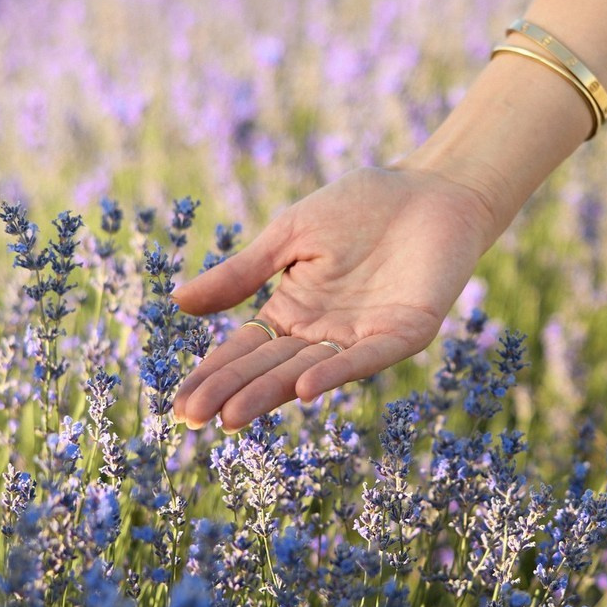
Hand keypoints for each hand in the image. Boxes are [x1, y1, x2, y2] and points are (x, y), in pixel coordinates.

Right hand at [169, 165, 499, 431]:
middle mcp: (324, 333)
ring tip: (233, 414)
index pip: (245, 349)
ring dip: (272, 393)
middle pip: (270, 368)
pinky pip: (366, 358)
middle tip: (194, 418)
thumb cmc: (360, 206)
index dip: (213, 374)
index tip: (179, 404)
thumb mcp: (289, 234)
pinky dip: (335, 373)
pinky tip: (304, 387)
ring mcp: (362, 335)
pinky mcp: (403, 332)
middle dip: (232, 391)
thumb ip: (241, 272)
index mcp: (293, 310)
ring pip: (310, 371)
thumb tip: (177, 303)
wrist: (429, 188)